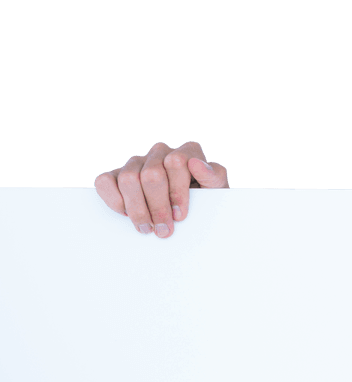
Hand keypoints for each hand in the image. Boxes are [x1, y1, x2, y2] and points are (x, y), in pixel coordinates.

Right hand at [94, 141, 228, 237]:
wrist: (188, 212)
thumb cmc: (204, 200)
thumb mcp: (217, 191)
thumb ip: (213, 176)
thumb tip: (195, 164)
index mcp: (187, 151)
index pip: (176, 162)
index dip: (177, 191)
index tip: (180, 215)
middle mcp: (161, 153)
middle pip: (152, 174)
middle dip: (157, 206)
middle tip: (164, 229)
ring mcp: (137, 162)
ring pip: (129, 178)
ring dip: (137, 209)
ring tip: (147, 227)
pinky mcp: (116, 175)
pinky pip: (105, 182)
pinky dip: (114, 201)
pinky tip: (127, 214)